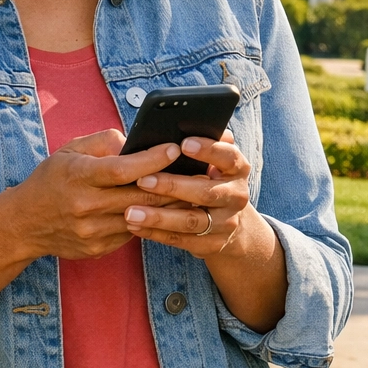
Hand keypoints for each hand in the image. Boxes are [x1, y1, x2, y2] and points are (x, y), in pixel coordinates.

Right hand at [9, 130, 183, 260]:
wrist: (24, 224)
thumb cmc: (52, 179)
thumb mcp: (71, 150)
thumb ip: (105, 142)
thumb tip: (138, 141)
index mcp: (79, 177)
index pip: (122, 169)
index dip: (152, 159)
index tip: (174, 149)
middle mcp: (85, 206)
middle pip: (139, 196)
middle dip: (171, 184)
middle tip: (197, 172)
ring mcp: (91, 231)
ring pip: (142, 217)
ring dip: (168, 206)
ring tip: (190, 192)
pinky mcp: (98, 248)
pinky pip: (132, 233)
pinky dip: (149, 220)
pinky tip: (165, 211)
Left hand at [125, 131, 268, 259]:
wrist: (228, 221)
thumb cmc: (210, 179)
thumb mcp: (214, 160)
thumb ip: (205, 142)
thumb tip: (187, 123)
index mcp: (238, 169)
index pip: (229, 157)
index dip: (208, 150)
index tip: (182, 143)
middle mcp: (236, 196)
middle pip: (207, 192)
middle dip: (173, 186)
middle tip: (142, 180)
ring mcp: (226, 223)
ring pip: (191, 221)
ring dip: (159, 216)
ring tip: (130, 211)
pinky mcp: (212, 244)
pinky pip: (181, 240)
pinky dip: (156, 233)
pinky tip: (134, 225)